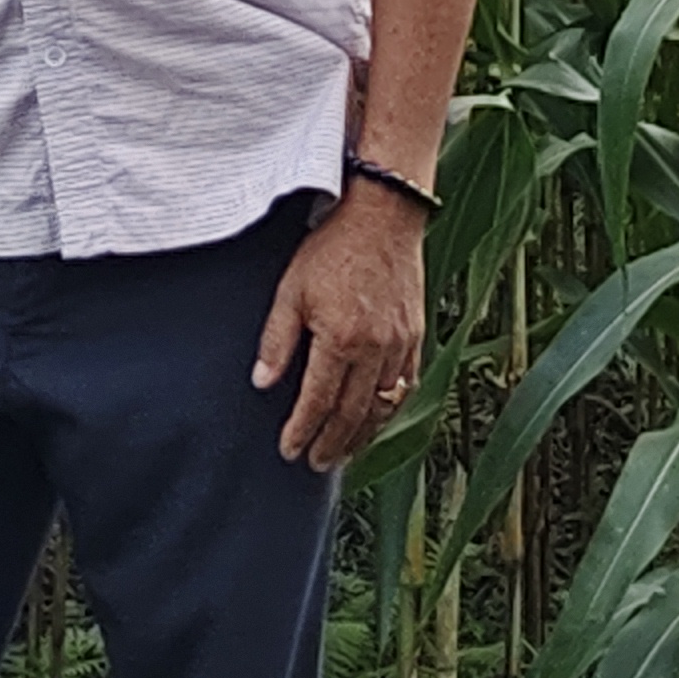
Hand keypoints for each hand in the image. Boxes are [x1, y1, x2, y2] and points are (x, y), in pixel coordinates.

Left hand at [257, 177, 434, 471]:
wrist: (383, 214)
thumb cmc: (332, 247)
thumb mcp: (291, 290)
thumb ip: (277, 341)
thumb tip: (262, 383)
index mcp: (340, 340)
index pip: (318, 402)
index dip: (302, 431)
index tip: (289, 450)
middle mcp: (375, 349)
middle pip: (353, 413)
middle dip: (332, 443)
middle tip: (316, 462)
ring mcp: (400, 344)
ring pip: (383, 405)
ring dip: (363, 434)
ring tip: (344, 451)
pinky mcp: (416, 334)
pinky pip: (406, 384)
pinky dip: (390, 408)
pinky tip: (377, 416)